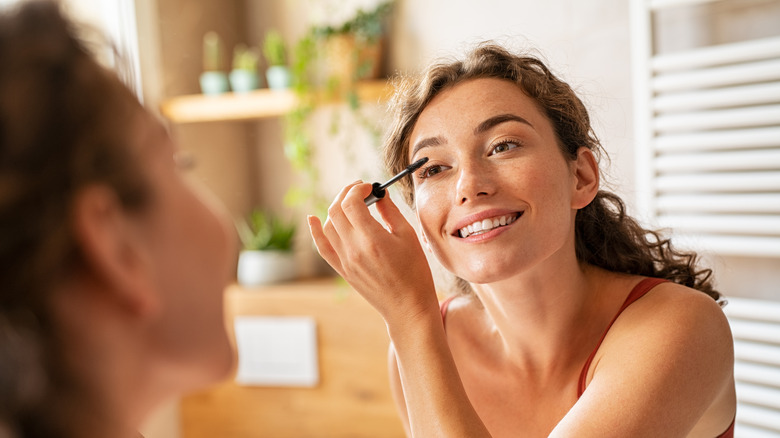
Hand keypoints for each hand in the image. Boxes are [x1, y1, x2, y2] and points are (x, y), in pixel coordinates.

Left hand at [308, 181, 437, 324]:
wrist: (407, 307)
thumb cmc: (414, 272)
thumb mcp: (408, 237)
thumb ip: (390, 212)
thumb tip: (379, 194)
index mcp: (372, 239)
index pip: (352, 203)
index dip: (358, 189)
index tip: (369, 186)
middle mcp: (353, 249)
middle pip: (336, 210)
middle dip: (346, 194)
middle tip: (360, 189)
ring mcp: (345, 261)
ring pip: (328, 225)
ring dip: (336, 208)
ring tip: (351, 203)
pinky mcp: (342, 270)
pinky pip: (322, 247)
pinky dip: (316, 231)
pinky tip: (312, 219)